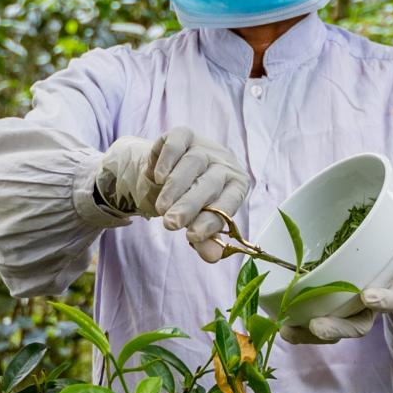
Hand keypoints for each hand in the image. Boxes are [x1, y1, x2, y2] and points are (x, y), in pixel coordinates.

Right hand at [90, 129, 250, 261]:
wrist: (169, 174)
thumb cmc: (190, 201)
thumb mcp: (197, 221)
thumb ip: (204, 239)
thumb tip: (211, 257)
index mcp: (236, 186)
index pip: (230, 202)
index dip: (212, 220)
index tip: (192, 237)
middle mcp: (224, 163)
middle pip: (210, 183)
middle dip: (190, 205)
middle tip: (171, 224)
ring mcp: (204, 146)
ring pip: (193, 163)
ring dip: (175, 187)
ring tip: (161, 208)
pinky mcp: (184, 134)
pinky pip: (177, 142)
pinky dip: (166, 159)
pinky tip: (157, 177)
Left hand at [281, 222, 392, 343]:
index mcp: (390, 292)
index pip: (388, 301)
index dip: (380, 300)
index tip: (368, 296)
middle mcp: (368, 309)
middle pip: (354, 326)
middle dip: (336, 328)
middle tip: (318, 326)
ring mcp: (349, 313)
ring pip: (332, 330)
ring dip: (310, 334)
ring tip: (289, 331)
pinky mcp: (330, 311)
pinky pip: (315, 325)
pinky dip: (299, 329)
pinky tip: (282, 327)